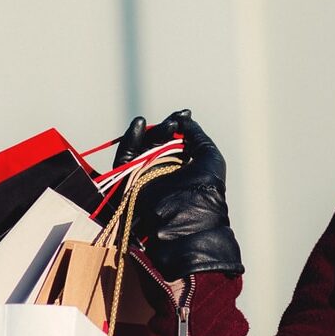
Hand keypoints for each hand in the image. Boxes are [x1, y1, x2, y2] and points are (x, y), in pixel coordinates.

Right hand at [112, 110, 242, 280]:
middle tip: (174, 122)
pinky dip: (130, 141)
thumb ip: (197, 135)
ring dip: (152, 133)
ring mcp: (145, 178)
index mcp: (183, 169)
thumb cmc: (206, 190)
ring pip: (141, 149)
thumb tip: (185, 119)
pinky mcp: (128, 183)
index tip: (183, 114)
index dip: (177, 126)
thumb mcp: (209, 157)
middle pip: (156, 143)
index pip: (174, 142)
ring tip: (166, 126)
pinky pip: (125, 160)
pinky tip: (139, 124)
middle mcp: (163, 173)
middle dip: (165, 129)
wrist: (189, 221)